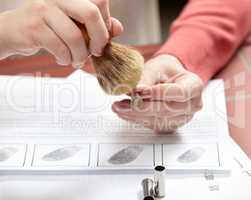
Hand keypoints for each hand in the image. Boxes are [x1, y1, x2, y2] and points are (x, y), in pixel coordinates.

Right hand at [0, 0, 122, 67]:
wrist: (12, 31)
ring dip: (80, 55)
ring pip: (75, 36)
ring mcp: (44, 9)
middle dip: (99, 38)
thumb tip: (118, 28)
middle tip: (96, 51)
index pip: (100, 2)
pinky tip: (63, 59)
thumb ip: (96, 25)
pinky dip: (65, 59)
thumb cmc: (48, 28)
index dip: (106, 23)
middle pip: (91, 13)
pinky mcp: (34, 27)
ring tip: (76, 60)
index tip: (102, 39)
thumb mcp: (73, 24)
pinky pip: (60, 48)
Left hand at [112, 55, 203, 132]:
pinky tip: (124, 113)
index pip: (179, 92)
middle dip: (141, 107)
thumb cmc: (163, 71)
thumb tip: (133, 91)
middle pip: (167, 109)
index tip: (137, 91)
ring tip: (118, 107)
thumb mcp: (155, 68)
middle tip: (120, 103)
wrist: (167, 79)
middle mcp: (192, 104)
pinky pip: (153, 124)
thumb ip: (145, 80)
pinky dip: (136, 119)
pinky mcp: (170, 124)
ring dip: (135, 115)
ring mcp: (182, 117)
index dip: (157, 93)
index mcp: (194, 86)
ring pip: (158, 119)